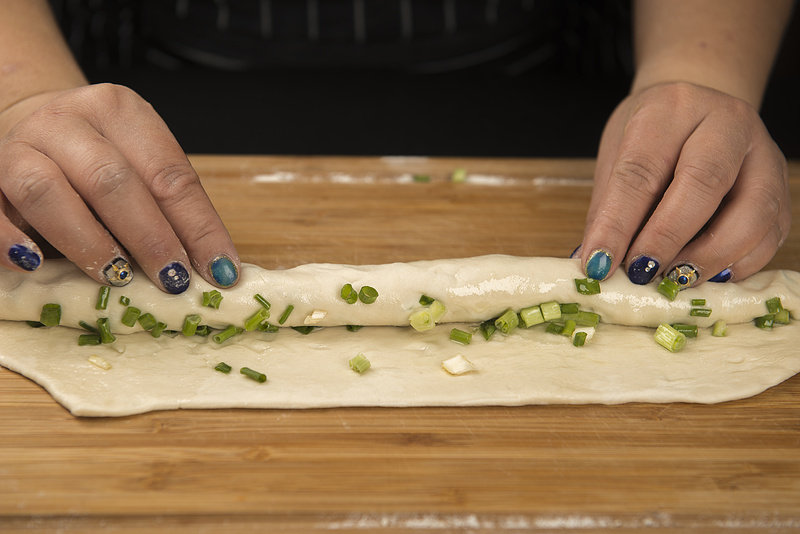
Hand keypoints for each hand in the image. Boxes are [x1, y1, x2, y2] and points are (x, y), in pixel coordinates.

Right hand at [0, 83, 239, 292]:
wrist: (30, 130)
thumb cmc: (98, 161)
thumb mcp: (141, 170)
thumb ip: (171, 211)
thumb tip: (215, 269)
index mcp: (120, 112)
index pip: (169, 174)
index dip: (198, 227)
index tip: (220, 270)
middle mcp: (67, 120)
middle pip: (111, 180)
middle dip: (149, 237)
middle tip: (173, 280)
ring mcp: (19, 145)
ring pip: (47, 190)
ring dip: (86, 241)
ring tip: (117, 277)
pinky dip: (9, 239)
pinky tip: (33, 265)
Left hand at [578, 81, 789, 287]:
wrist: (700, 112)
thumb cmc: (652, 138)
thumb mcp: (617, 156)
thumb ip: (608, 210)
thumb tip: (594, 264)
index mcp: (670, 109)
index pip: (640, 169)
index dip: (617, 224)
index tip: (598, 264)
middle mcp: (726, 123)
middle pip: (704, 182)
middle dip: (667, 237)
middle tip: (640, 273)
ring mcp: (762, 154)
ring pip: (752, 212)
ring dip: (708, 257)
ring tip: (673, 279)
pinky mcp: (781, 187)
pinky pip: (770, 234)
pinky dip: (737, 264)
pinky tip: (704, 275)